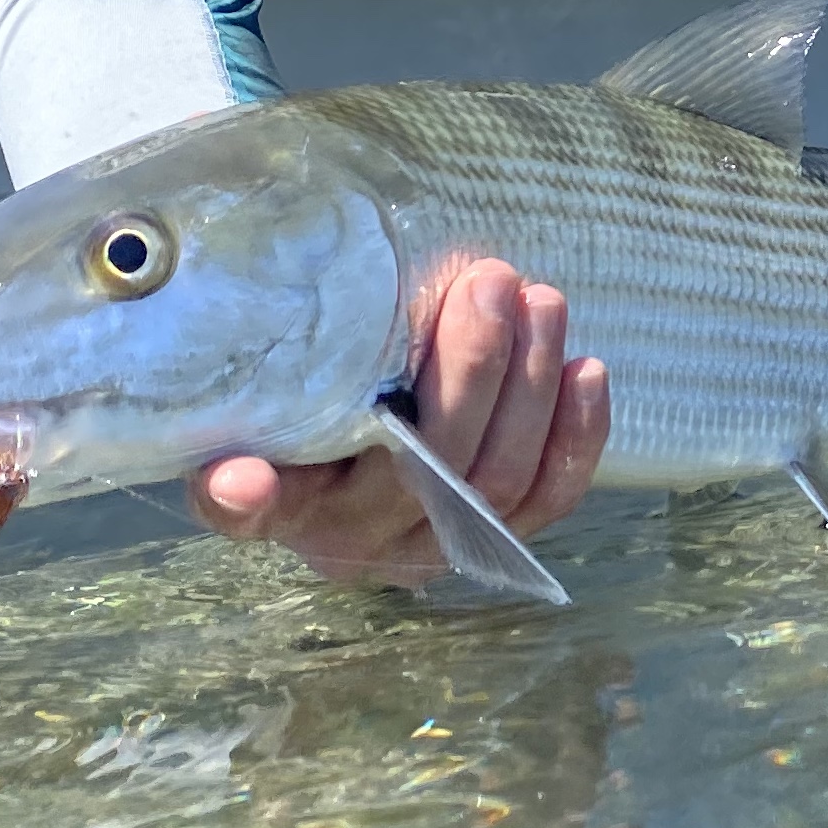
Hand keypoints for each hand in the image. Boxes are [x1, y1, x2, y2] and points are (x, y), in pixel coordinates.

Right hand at [188, 258, 608, 588]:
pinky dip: (575, 436)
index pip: (258, 509)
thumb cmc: (317, 389)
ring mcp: (431, 547)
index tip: (240, 477)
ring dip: (528, 384)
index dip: (247, 500)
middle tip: (487, 279)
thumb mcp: (281, 379)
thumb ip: (281, 358)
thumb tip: (274, 315)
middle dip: (468, 368)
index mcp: (284, 500)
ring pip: (493, 482)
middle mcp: (354, 540)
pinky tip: (586, 370)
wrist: (365, 449)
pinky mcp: (498, 542)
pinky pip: (546, 499)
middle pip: (420, 470)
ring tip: (540, 299)